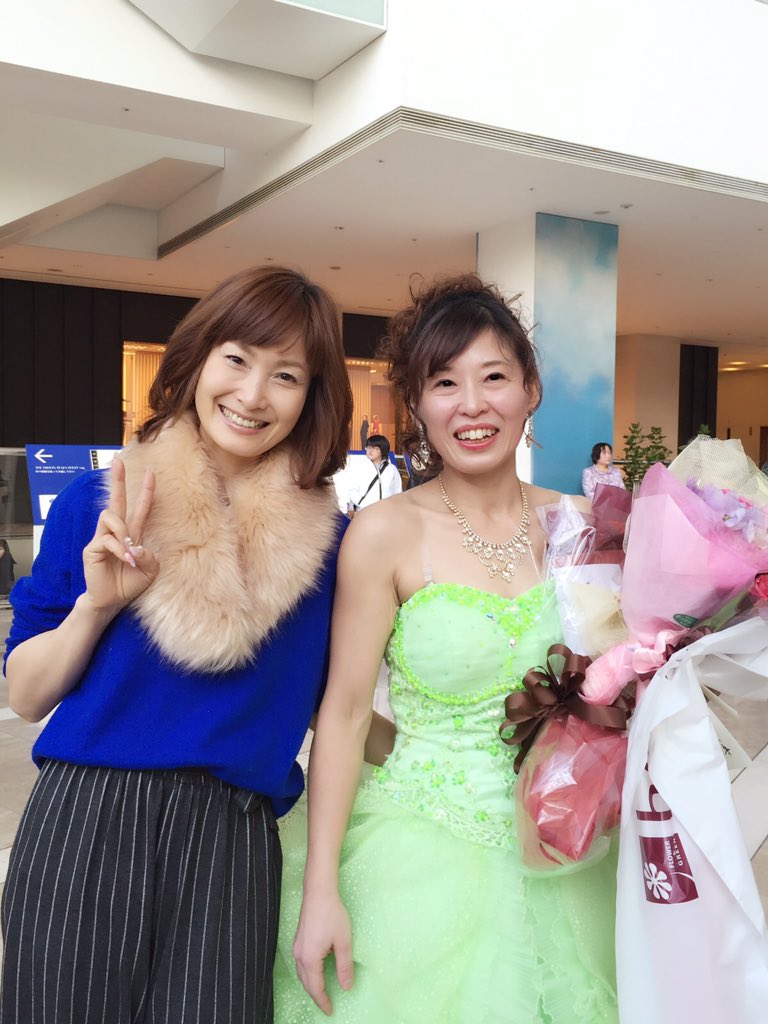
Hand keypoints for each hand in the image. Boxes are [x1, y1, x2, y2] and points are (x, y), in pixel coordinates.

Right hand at [81, 458, 158, 614]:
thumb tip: (137, 546)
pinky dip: (119, 549)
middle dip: (118, 481)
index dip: (146, 491)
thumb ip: (149, 556)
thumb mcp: (150, 570)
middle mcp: (116, 533)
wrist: (112, 601)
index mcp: (133, 535)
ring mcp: (102, 538)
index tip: (152, 472)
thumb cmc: (130, 584)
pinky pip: (106, 539)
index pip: (140, 508)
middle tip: (118, 461)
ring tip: (129, 551)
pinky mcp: (92, 548)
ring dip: (123, 531)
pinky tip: (124, 559)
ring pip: (110, 517)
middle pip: (116, 501)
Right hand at [293, 892, 353, 1015]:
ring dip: (310, 986)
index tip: (330, 1011)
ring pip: (301, 974)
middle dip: (316, 996)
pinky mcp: (298, 940)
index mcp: (310, 959)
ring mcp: (296, 947)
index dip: (323, 1001)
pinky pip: (300, 965)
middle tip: (326, 1005)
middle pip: (306, 983)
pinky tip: (314, 973)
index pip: (316, 987)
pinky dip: (307, 975)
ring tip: (321, 993)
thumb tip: (346, 986)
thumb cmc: (332, 915)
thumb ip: (344, 965)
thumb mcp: (343, 941)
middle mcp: (299, 955)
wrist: (318, 892)